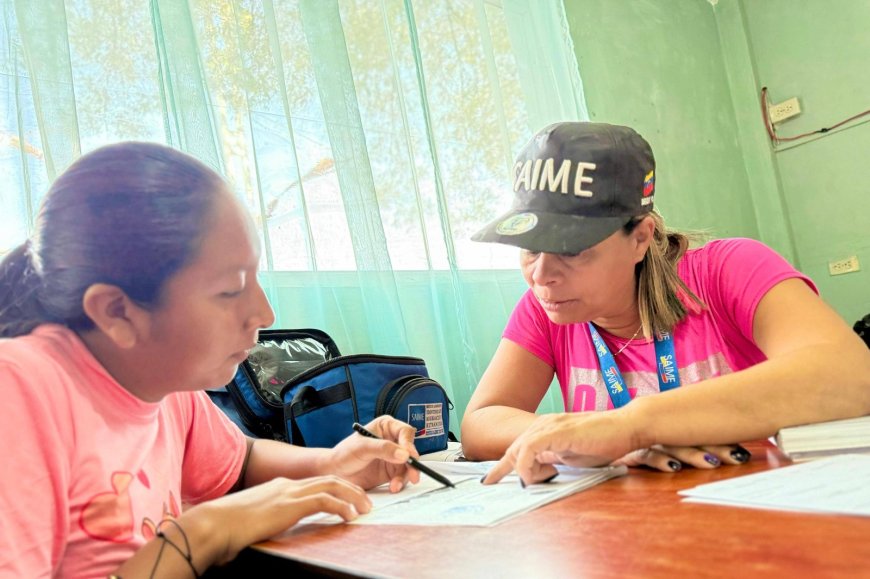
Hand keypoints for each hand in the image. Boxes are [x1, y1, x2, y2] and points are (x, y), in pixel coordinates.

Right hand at [197, 475, 372, 564]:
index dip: (336, 488)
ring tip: (365, 508)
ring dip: (352, 496)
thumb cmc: (227, 527)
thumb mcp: (255, 519)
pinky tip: (349, 516)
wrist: (214, 524)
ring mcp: (289, 492)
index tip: (350, 498)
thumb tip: (272, 529)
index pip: (315, 481)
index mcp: (280, 486)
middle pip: (328, 478)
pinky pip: (325, 500)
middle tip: (366, 502)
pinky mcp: (290, 504)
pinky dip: (341, 506)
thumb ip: (270, 519)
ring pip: (331, 485)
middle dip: (351, 488)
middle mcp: (287, 485)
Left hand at [326, 415, 421, 491]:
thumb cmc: (344, 454)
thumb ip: (383, 449)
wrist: (334, 473)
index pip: (405, 432)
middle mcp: (392, 440)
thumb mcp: (362, 448)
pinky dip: (400, 482)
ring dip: (405, 476)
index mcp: (386, 427)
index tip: (408, 456)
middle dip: (412, 463)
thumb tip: (403, 454)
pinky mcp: (391, 471)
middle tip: (412, 474)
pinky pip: (402, 476)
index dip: (409, 444)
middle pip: (410, 450)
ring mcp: (393, 457)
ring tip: (395, 485)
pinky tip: (393, 487)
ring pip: (408, 465)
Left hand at [482, 411, 638, 485]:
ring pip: (519, 448)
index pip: (518, 448)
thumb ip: (554, 458)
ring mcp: (550, 426)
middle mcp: (544, 425)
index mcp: (547, 430)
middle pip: (513, 449)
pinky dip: (528, 464)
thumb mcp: (573, 456)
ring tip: (534, 481)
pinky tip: (536, 474)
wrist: (627, 426)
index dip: (501, 466)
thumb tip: (540, 468)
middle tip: (505, 485)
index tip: (489, 480)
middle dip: (505, 470)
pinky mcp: (558, 431)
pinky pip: (531, 448)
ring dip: (522, 470)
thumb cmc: (605, 442)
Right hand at [614, 444, 751, 471]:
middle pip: (689, 437)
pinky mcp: (625, 450)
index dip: (718, 439)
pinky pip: (646, 454)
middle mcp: (656, 433)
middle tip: (740, 456)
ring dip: (693, 454)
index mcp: (665, 431)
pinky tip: (673, 468)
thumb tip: (696, 459)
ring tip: (714, 463)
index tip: (742, 449)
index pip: (694, 433)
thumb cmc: (615, 445)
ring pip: (672, 445)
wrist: (584, 437)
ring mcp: (641, 441)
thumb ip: (667, 451)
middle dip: (716, 446)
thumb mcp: (648, 449)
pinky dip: (660, 460)